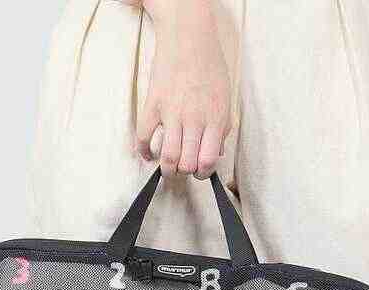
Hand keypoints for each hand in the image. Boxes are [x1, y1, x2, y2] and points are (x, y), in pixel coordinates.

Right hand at [137, 0, 231, 178]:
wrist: (189, 36)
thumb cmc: (210, 67)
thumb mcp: (225, 99)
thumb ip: (221, 129)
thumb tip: (215, 153)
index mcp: (214, 119)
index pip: (208, 160)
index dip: (203, 172)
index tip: (199, 171)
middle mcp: (194, 119)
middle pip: (187, 163)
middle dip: (185, 173)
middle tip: (182, 169)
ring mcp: (172, 113)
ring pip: (168, 156)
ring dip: (167, 169)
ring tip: (167, 168)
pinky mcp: (153, 104)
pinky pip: (144, 136)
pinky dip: (143, 150)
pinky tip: (147, 154)